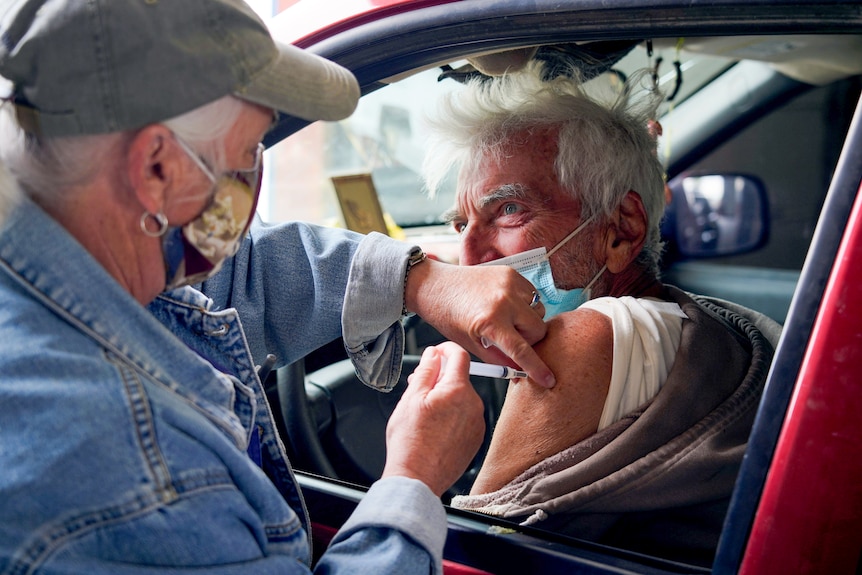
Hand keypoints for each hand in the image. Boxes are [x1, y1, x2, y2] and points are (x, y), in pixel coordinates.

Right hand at [381, 343, 484, 496]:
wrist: (418, 478)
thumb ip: (426, 371)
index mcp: (458, 390)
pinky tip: (435, 428)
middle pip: (459, 378)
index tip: (435, 353)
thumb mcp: (411, 398)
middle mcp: (474, 404)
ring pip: (462, 398)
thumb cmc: (411, 442)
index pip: (459, 355)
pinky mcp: (476, 439)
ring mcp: (477, 423)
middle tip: (418, 389)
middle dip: (440, 378)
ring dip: (446, 398)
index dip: (445, 350)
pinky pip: (465, 417)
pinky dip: (452, 416)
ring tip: (424, 415)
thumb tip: (433, 354)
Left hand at [404, 258, 554, 387]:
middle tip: (512, 340)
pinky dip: (525, 305)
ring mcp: (510, 284)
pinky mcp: (512, 273)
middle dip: (531, 340)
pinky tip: (507, 307)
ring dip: (529, 321)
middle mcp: (504, 300)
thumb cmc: (448, 316)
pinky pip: (533, 295)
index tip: (549, 379)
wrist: (436, 285)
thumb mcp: (470, 344)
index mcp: (489, 321)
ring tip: (508, 321)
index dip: (537, 368)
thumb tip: (521, 371)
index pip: (522, 350)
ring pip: (539, 312)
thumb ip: (498, 358)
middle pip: (539, 330)